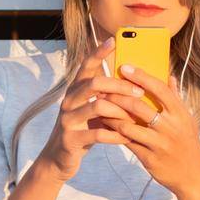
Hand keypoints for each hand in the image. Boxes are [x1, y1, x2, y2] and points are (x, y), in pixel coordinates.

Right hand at [37, 37, 146, 183]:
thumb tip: (136, 82)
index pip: (86, 66)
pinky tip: (127, 137)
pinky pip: (97, 134)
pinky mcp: (70, 139)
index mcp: (75, 91)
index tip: (113, 39)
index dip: (98, 52)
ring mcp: (67, 120)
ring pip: (97, 107)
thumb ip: (107, 97)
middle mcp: (68, 101)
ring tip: (136, 117)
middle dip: (120, 86)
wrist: (59, 159)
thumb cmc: (84, 130)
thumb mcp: (93, 110)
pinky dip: (115, 135)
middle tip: (140, 92)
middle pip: (94, 83)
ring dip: (121, 111)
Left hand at [87, 62, 199, 199]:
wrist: (193, 176)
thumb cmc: (187, 144)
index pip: (160, 90)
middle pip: (140, 106)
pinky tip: (104, 125)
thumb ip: (176, 98)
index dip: (142, 77)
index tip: (125, 67)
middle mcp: (170, 127)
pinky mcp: (149, 158)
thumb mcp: (187, 120)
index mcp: (180, 114)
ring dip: (111, 114)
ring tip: (98, 105)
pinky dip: (113, 132)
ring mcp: (159, 144)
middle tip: (103, 87)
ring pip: (129, 125)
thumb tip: (169, 76)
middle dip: (118, 96)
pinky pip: (126, 142)